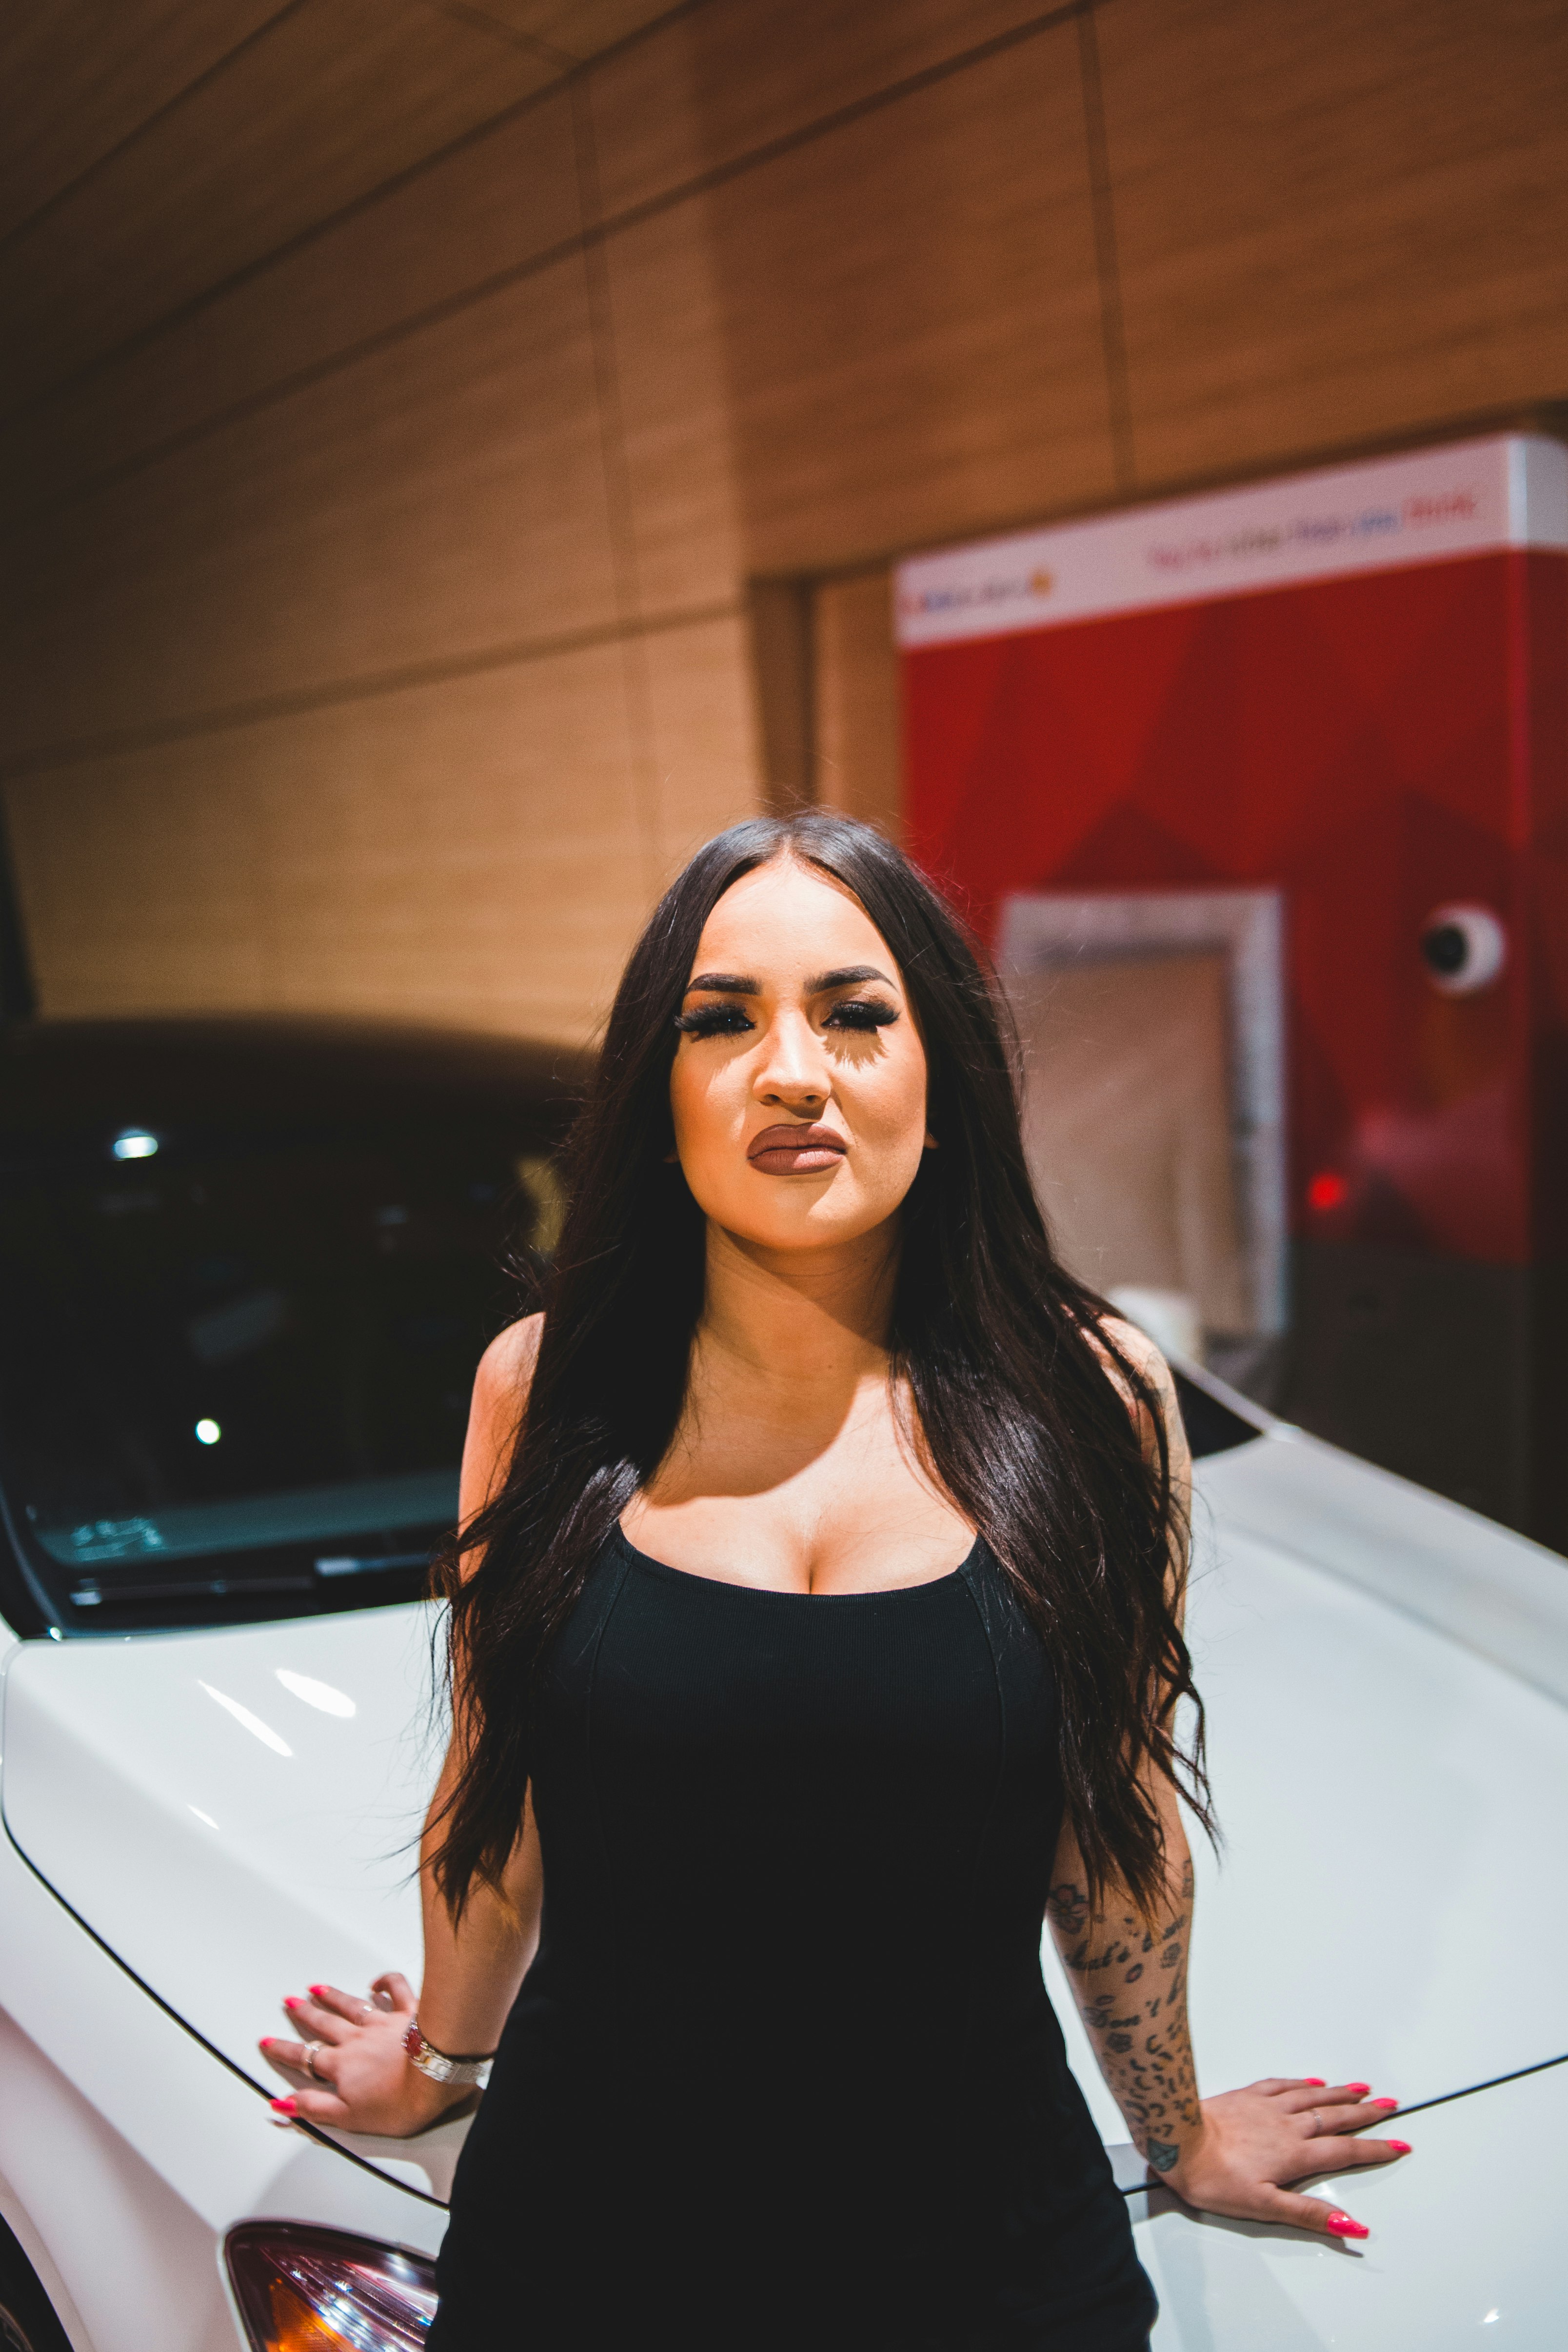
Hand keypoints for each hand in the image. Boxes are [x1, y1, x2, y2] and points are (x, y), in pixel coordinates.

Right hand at [259, 1970, 471, 2138]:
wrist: (437, 2075)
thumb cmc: (400, 2101)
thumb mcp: (350, 2117)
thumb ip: (315, 2108)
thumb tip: (284, 2104)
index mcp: (343, 2066)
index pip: (306, 2058)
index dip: (284, 2051)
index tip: (268, 2042)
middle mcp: (358, 2039)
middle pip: (325, 2023)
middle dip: (305, 2014)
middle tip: (290, 2002)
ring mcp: (383, 2022)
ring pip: (352, 2005)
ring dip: (333, 1996)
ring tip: (317, 1988)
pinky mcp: (410, 2012)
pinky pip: (395, 1989)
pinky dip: (385, 1982)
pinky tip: (376, 1982)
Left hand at [1160, 2076, 1411, 2236]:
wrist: (1178, 2140)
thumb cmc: (1215, 2179)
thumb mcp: (1265, 2207)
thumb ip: (1310, 2215)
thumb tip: (1353, 2226)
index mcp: (1295, 2155)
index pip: (1345, 2151)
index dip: (1375, 2149)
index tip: (1400, 2144)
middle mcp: (1287, 2126)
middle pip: (1335, 2118)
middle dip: (1365, 2114)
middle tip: (1389, 2106)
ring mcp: (1266, 2107)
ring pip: (1312, 2096)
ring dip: (1338, 2093)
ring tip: (1360, 2088)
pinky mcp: (1246, 2095)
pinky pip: (1281, 2085)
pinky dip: (1301, 2083)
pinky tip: (1310, 2081)